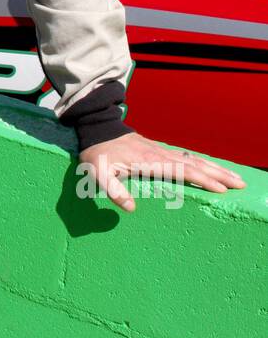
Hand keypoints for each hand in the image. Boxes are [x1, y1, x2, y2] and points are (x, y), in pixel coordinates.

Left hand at [79, 132, 245, 213]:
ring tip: (235, 178)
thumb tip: (130, 209)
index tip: (221, 189)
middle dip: (219, 174)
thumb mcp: (99, 173)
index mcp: (149, 162)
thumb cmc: (98, 154)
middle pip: (196, 164)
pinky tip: (212, 167)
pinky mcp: (160, 150)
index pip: (182, 171)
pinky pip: (187, 157)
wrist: (98, 129)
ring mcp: (162, 151)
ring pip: (194, 159)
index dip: (202, 180)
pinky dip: (203, 163)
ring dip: (216, 168)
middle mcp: (160, 154)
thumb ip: (113, 191)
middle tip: (240, 184)